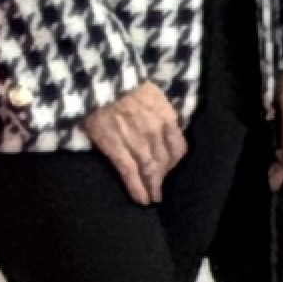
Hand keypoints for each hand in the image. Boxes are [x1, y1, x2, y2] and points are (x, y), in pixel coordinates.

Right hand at [82, 82, 187, 202]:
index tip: (169, 168)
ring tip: (152, 199)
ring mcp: (136, 142)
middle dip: (162, 178)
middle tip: (160, 191)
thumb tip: (164, 128)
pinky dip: (136, 188)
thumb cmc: (126, 84)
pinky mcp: (116, 148)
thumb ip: (161, 114)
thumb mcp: (154, 96)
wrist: (104, 82)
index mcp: (167, 118)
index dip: (174, 161)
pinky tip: (141, 199)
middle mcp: (155, 133)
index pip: (178, 147)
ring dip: (152, 187)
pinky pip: (129, 172)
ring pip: (149, 170)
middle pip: (164, 162)